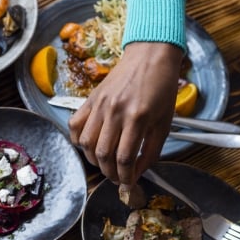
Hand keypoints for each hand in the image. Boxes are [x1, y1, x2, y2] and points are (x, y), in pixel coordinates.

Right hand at [68, 41, 183, 186]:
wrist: (150, 56)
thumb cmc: (161, 88)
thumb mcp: (165, 122)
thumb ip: (151, 151)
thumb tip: (137, 173)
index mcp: (137, 117)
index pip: (125, 158)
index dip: (125, 177)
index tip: (128, 184)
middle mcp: (115, 112)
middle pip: (103, 154)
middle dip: (109, 172)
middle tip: (116, 177)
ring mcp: (99, 105)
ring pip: (86, 143)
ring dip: (93, 159)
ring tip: (103, 163)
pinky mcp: (90, 99)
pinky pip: (75, 125)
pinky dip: (78, 140)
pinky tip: (88, 145)